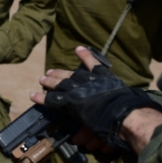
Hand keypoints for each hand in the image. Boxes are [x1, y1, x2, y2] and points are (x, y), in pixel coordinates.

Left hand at [31, 46, 161, 153]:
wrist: (121, 113)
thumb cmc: (128, 108)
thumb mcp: (127, 98)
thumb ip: (119, 98)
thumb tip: (121, 104)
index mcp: (105, 79)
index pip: (94, 65)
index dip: (86, 57)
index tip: (79, 49)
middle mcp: (90, 81)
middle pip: (73, 74)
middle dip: (62, 72)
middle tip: (51, 71)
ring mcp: (79, 90)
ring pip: (61, 84)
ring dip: (51, 81)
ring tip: (42, 78)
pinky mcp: (70, 101)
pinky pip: (52, 99)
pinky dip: (42, 97)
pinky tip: (33, 95)